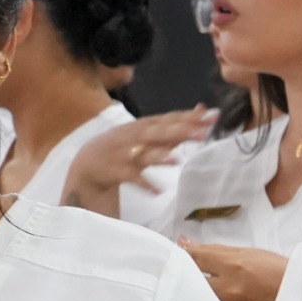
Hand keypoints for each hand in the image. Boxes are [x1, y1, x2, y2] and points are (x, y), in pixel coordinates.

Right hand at [62, 109, 215, 213]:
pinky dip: (144, 184)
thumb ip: (176, 124)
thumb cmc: (126, 145)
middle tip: (202, 133)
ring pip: (144, 154)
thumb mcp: (149, 132)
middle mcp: (135, 136)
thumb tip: (204, 109)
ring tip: (177, 159)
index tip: (212, 116)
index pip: (170, 119)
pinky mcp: (116, 170)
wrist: (88, 162)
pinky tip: (158, 191)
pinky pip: (132, 178)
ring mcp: (125, 153)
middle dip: (180, 131)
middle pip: (159, 132)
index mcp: (145, 125)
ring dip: (160, 156)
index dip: (190, 117)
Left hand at [180, 241, 288, 300]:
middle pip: (189, 279)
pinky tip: (209, 297)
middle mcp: (229, 289)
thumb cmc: (280, 274)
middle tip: (182, 266)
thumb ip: (218, 251)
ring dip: (193, 288)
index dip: (183, 252)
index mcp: (235, 266)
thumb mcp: (252, 254)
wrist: (300, 300)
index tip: (178, 249)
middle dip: (183, 271)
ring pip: (196, 297)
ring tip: (199, 282)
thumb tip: (189, 245)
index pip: (196, 257)